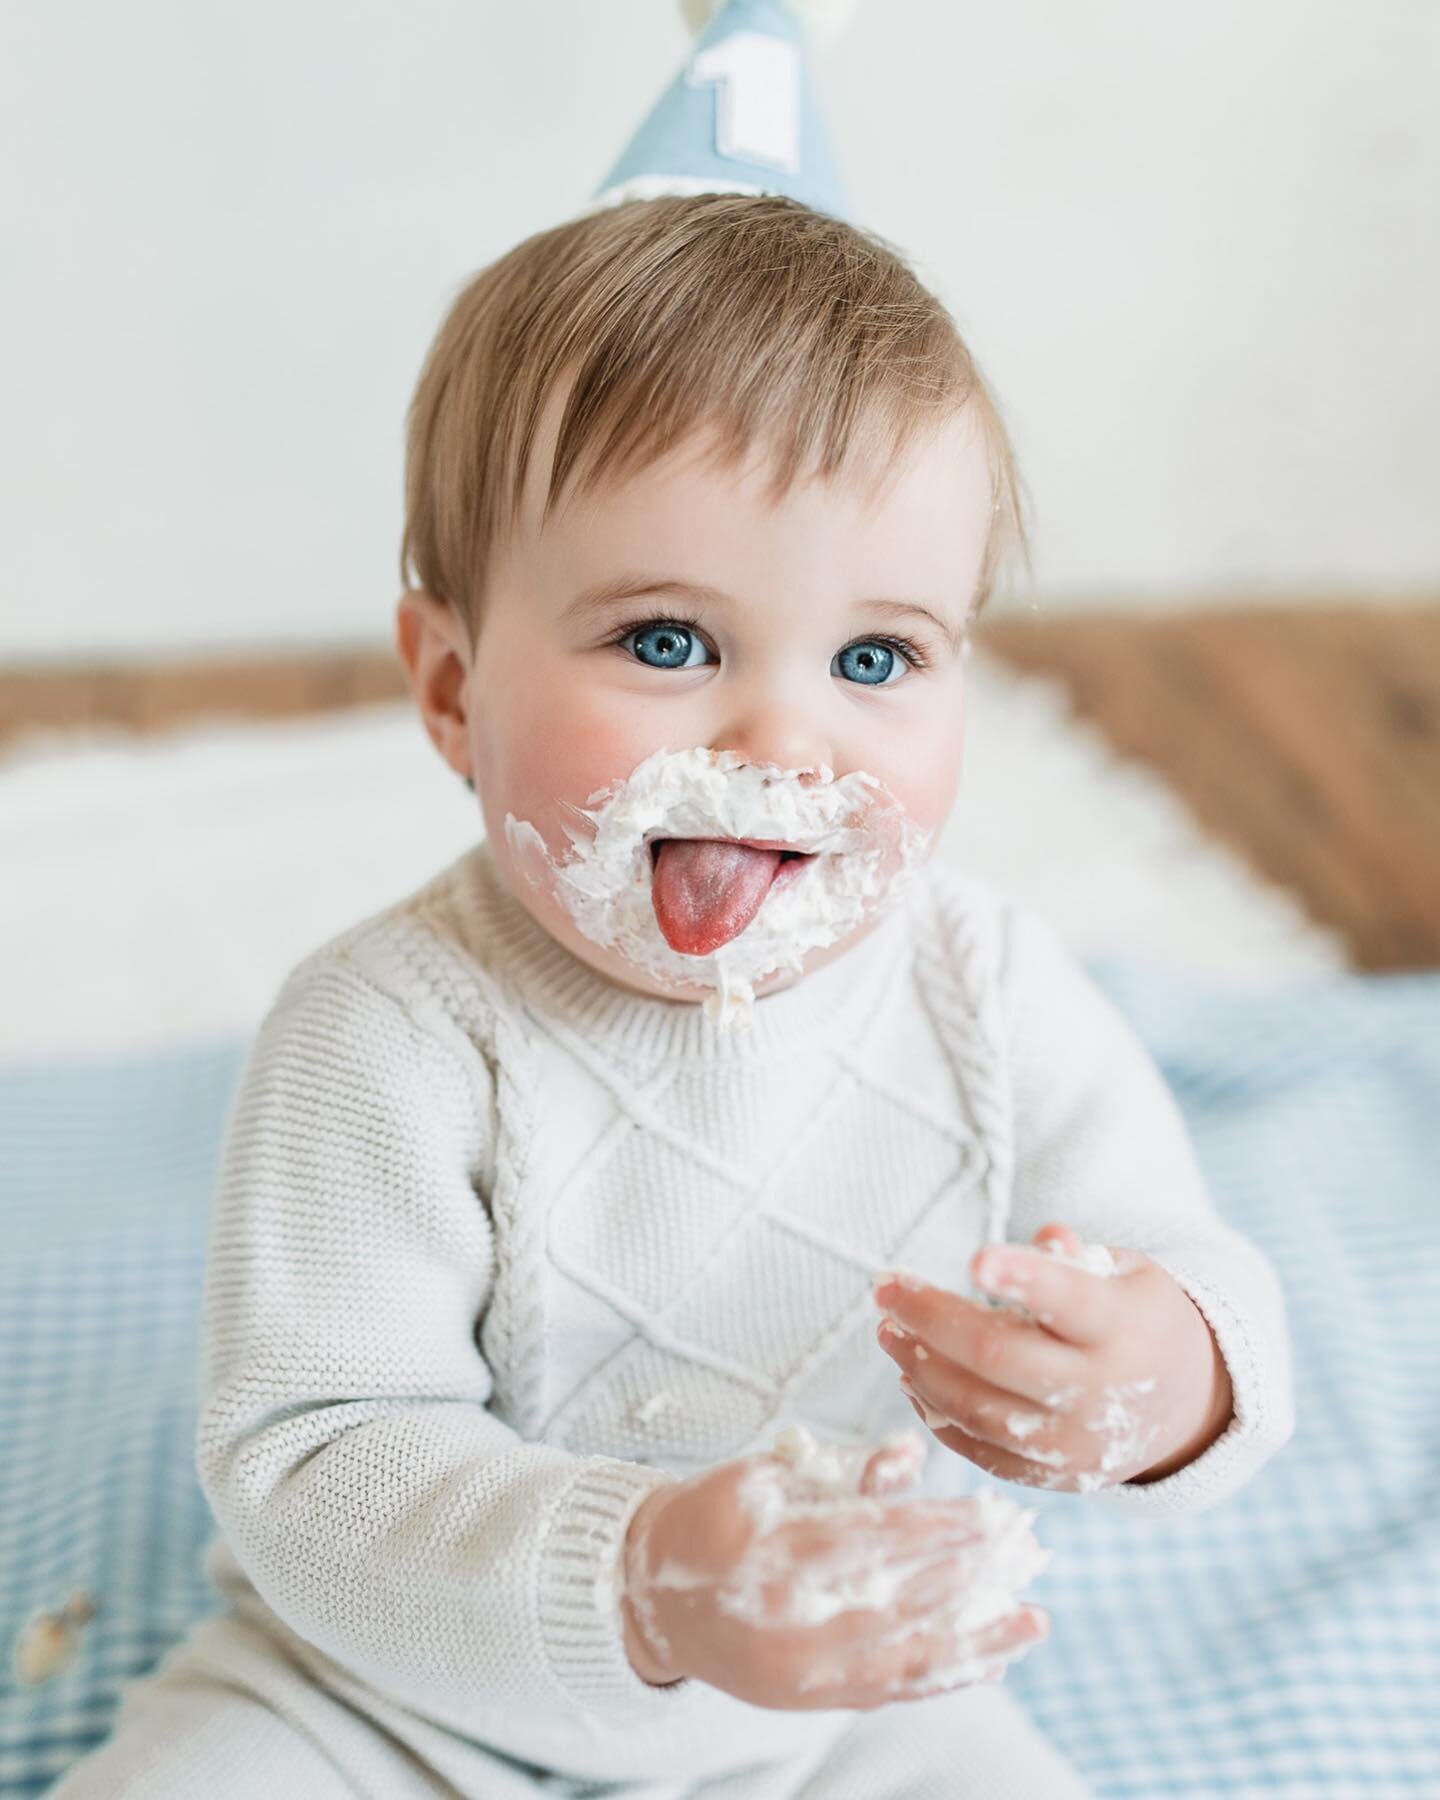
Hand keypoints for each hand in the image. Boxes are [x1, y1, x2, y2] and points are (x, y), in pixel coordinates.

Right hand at [619, 1431, 1049, 1709]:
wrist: (651, 1596)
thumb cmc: (712, 1518)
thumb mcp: (762, 1474)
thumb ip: (838, 1469)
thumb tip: (909, 1455)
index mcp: (771, 1554)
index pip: (872, 1541)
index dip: (936, 1529)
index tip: (990, 1514)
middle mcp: (789, 1625)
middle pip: (900, 1602)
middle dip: (969, 1577)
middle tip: (1023, 1550)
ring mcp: (802, 1674)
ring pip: (907, 1662)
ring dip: (977, 1642)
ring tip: (1034, 1621)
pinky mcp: (810, 1701)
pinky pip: (891, 1692)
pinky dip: (945, 1677)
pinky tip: (992, 1660)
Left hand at [873, 1222, 1233, 1492]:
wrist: (1184, 1407)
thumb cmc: (1136, 1318)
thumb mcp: (1126, 1274)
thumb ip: (1077, 1257)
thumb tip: (1046, 1238)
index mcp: (1122, 1328)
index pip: (1068, 1300)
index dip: (1023, 1278)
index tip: (975, 1259)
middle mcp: (1100, 1391)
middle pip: (998, 1356)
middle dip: (929, 1319)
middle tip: (885, 1291)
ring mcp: (1074, 1442)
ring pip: (978, 1409)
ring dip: (920, 1368)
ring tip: (889, 1332)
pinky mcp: (1052, 1477)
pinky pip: (981, 1451)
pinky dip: (938, 1414)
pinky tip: (914, 1377)